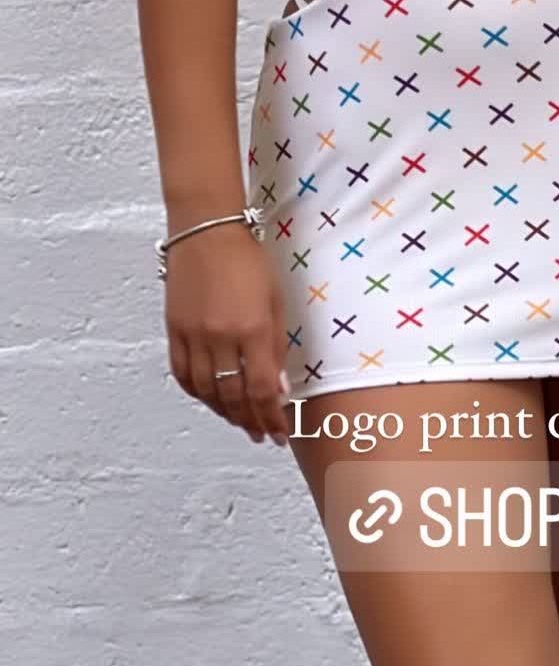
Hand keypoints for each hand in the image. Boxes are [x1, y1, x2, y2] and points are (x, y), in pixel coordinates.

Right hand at [164, 222, 292, 445]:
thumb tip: (278, 387)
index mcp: (252, 328)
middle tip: (260, 434)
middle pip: (233, 397)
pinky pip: (182, 375)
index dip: (271, 418)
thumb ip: (276, 345)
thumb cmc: (247, 259)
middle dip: (250, 422)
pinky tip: (209, 399)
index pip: (261, 390)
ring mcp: (193, 335)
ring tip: (239, 420)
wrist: (207, 231)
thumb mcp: (275, 300)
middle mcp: (221, 337)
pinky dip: (197, 393)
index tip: (279, 433)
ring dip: (224, 412)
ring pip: (206, 392)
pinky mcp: (174, 331)